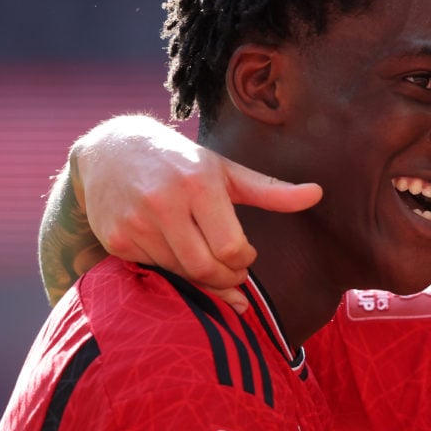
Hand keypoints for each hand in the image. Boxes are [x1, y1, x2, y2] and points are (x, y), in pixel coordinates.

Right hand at [74, 115, 322, 312]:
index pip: (231, 248)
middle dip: (226, 280)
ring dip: (200, 278)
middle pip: (205, 268)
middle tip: (232, 274)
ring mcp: (136, 223)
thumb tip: (318, 194)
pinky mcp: (116, 239)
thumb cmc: (181, 161)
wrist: (112, 150)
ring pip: (180, 273)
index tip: (245, 253)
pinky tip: (175, 253)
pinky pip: (154, 271)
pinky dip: (171, 271)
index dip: (243, 261)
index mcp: (199, 184)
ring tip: (207, 263)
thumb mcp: (227, 170)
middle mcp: (164, 203)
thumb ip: (271, 190)